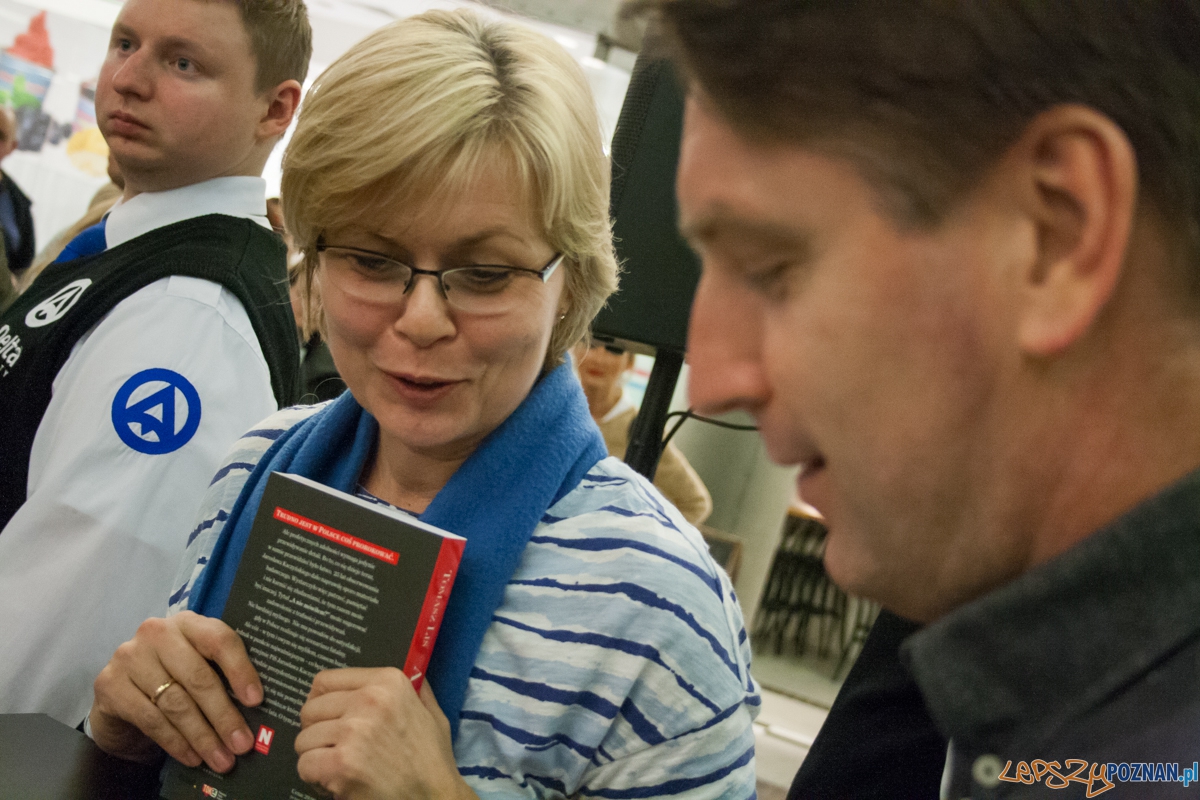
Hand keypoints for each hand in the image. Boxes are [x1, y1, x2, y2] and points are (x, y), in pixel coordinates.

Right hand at [90, 611, 262, 771]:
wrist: (121, 692)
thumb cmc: (171, 676)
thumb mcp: (197, 665)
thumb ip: (222, 675)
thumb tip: (256, 710)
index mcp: (188, 623)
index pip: (219, 640)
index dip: (240, 670)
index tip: (256, 701)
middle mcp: (157, 633)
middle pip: (198, 677)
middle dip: (223, 716)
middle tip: (242, 744)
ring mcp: (129, 657)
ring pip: (175, 702)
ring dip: (202, 736)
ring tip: (221, 758)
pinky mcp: (110, 684)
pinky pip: (151, 719)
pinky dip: (175, 742)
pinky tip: (192, 757)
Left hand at [295, 668, 474, 799]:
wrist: (435, 796)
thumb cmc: (432, 759)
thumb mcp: (430, 712)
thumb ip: (414, 689)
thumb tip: (406, 672)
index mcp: (388, 682)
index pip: (326, 681)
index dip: (321, 702)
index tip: (326, 716)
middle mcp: (369, 700)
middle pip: (310, 709)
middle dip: (316, 731)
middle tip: (333, 747)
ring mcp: (353, 731)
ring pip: (304, 739)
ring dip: (316, 756)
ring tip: (337, 766)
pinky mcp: (341, 763)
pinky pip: (305, 765)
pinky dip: (315, 778)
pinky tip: (334, 781)